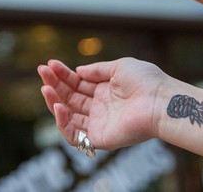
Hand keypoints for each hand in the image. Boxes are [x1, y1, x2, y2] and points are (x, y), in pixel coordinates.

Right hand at [38, 57, 167, 150]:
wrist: (161, 102)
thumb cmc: (146, 82)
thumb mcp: (119, 67)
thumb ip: (97, 70)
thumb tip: (78, 71)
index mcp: (105, 91)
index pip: (77, 83)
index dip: (62, 74)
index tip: (50, 64)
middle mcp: (100, 107)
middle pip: (69, 97)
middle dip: (54, 84)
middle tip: (42, 71)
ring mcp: (99, 123)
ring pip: (67, 115)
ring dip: (54, 102)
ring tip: (46, 88)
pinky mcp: (99, 138)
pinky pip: (74, 135)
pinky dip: (62, 122)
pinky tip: (60, 106)